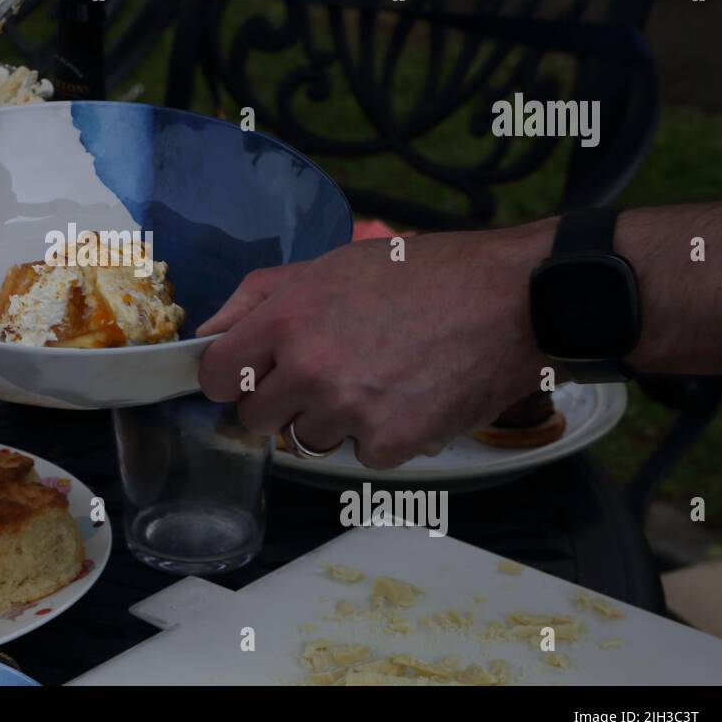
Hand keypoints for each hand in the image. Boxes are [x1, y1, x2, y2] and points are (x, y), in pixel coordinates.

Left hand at [196, 223, 555, 468]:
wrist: (511, 299)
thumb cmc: (422, 275)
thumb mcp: (329, 265)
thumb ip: (258, 297)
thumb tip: (209, 333)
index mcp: (285, 319)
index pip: (215, 377)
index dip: (230, 378)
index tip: (250, 375)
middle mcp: (308, 368)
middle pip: (255, 418)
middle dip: (281, 402)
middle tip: (324, 374)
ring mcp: (348, 410)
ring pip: (307, 440)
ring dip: (334, 420)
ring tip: (377, 378)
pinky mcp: (389, 442)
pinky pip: (361, 456)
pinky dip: (381, 436)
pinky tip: (408, 397)